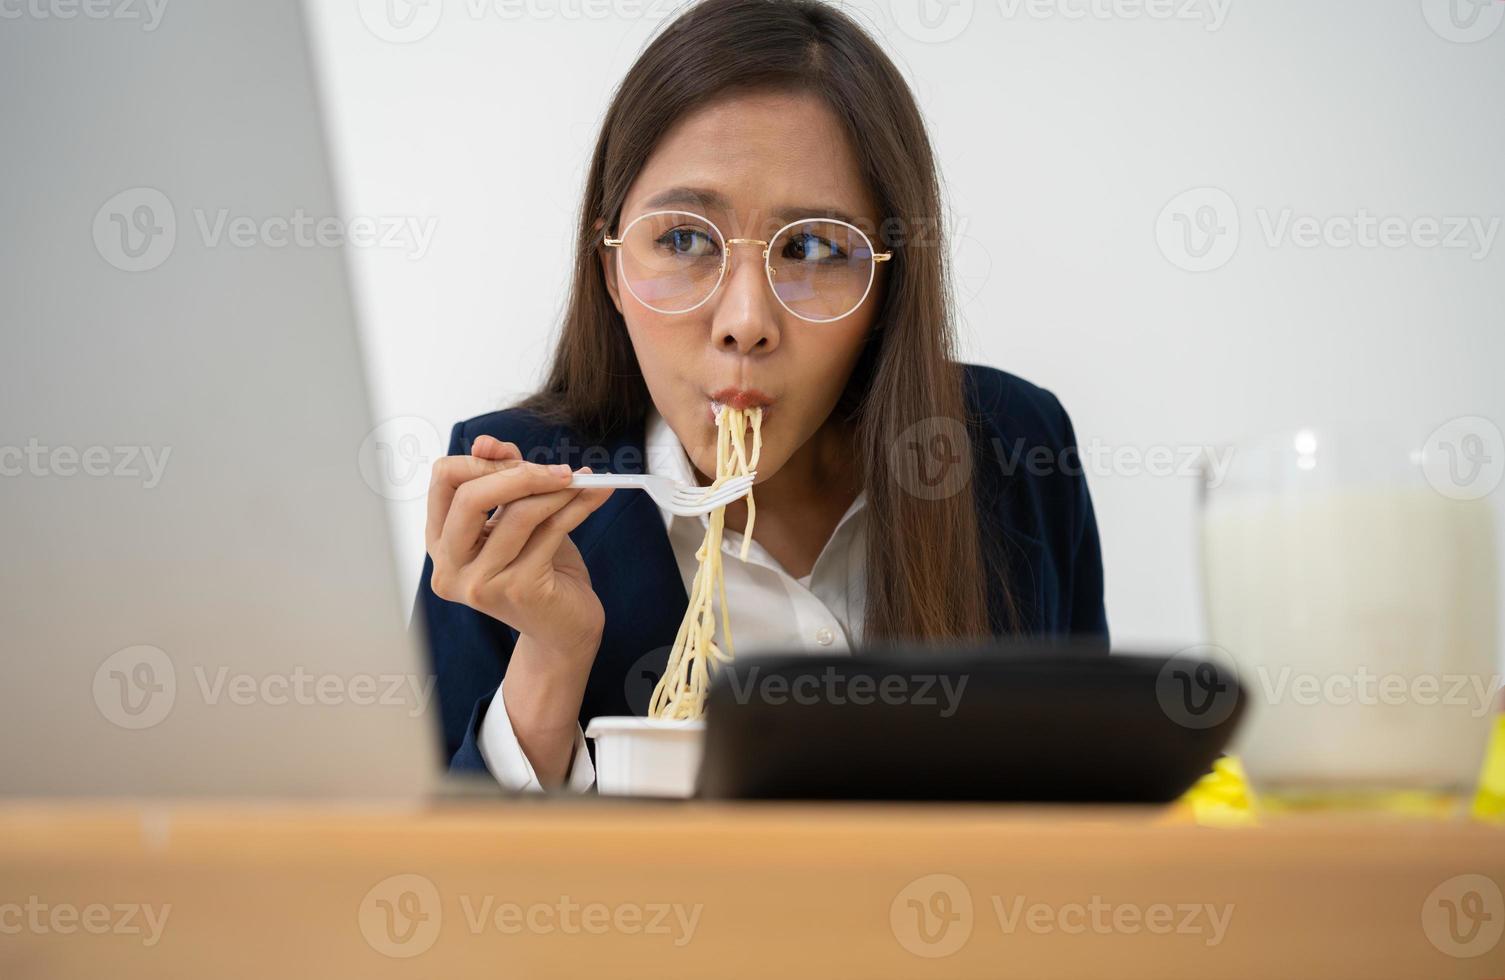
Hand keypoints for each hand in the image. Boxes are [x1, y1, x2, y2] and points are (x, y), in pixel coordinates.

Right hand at [426, 434, 614, 660]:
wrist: (564, 629)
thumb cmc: (539, 569)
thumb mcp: (516, 519)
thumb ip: (502, 479)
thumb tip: (485, 442)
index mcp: (440, 542)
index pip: (444, 480)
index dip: (483, 461)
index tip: (520, 459)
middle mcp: (450, 567)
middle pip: (470, 496)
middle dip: (520, 474)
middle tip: (560, 471)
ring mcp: (481, 583)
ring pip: (519, 513)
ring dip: (558, 490)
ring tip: (583, 482)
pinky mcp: (518, 590)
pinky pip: (550, 530)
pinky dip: (577, 507)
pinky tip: (595, 495)